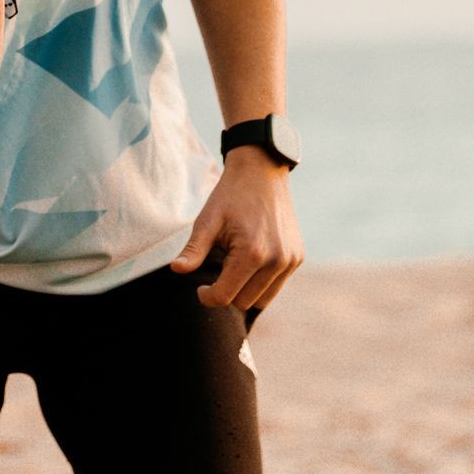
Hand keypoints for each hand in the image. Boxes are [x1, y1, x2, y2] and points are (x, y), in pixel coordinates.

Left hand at [170, 149, 303, 312]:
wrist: (262, 170)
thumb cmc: (230, 195)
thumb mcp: (207, 220)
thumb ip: (194, 249)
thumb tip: (176, 270)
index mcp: (252, 253)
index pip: (225, 296)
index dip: (207, 296)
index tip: (200, 287)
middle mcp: (276, 261)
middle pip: (243, 302)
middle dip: (226, 292)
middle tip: (218, 269)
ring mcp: (290, 260)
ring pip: (261, 300)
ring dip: (244, 291)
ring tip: (234, 266)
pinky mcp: (297, 258)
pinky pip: (275, 287)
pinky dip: (260, 283)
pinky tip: (250, 263)